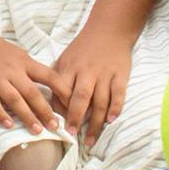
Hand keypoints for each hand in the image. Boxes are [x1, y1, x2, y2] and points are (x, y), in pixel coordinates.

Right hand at [0, 34, 63, 135]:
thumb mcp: (19, 54)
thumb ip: (32, 70)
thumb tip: (50, 87)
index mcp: (25, 62)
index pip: (49, 76)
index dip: (62, 91)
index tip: (72, 104)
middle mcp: (12, 71)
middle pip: (32, 93)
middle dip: (45, 111)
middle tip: (56, 127)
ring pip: (14, 100)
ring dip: (27, 116)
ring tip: (37, 131)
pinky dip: (0, 114)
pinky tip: (8, 125)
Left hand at [52, 34, 132, 148]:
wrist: (109, 29)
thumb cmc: (83, 48)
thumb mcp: (65, 58)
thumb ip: (57, 79)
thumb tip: (48, 103)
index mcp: (70, 67)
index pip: (62, 91)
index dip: (58, 109)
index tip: (55, 125)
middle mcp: (87, 72)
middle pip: (81, 98)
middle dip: (76, 118)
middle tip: (72, 136)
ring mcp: (105, 74)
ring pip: (100, 101)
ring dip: (95, 122)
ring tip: (90, 140)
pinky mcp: (120, 75)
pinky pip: (118, 94)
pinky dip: (115, 108)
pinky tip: (111, 121)